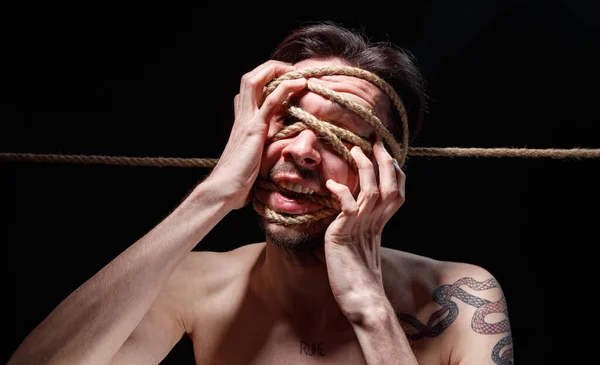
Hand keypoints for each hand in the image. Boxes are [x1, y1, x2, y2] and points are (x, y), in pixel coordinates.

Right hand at [206, 61, 306, 209]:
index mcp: (242, 120)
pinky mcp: (253, 129)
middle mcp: (242, 116)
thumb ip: (262, 146)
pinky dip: (285, 88)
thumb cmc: (239, 179)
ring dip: (276, 70)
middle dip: (271, 68)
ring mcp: (246, 120)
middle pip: (251, 78)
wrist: (225, 189)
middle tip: (292, 70)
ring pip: (255, 81)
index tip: (286, 78)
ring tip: (295, 71)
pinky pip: (269, 102)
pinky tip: (300, 83)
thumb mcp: (254, 156)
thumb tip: (277, 149)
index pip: (250, 89)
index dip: (266, 78)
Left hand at [323, 141, 405, 321]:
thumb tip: (351, 215)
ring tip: (356, 150)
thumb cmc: (358, 277)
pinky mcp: (346, 235)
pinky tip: (332, 184)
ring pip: (372, 191)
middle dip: (384, 160)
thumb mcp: (359, 246)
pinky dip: (342, 193)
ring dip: (365, 168)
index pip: (396, 191)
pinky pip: (348, 208)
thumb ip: (359, 228)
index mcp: (380, 224)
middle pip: (390, 185)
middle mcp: (376, 223)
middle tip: (375, 139)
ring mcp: (363, 228)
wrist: (362, 302)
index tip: (385, 151)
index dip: (393, 170)